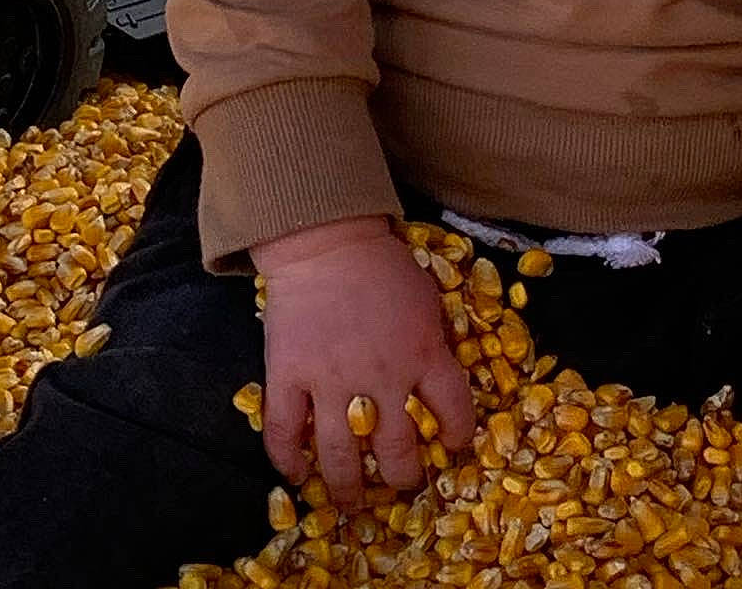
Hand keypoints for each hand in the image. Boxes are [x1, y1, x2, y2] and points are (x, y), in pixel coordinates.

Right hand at [253, 216, 475, 504]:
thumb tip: (439, 382)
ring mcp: (331, 380)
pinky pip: (285, 432)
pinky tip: (296, 476)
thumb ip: (433, 342)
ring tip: (351, 501)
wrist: (327, 240)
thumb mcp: (426, 299)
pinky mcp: (289, 376)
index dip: (457, 435)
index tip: (452, 447)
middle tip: (401, 483)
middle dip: (402, 475)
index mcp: (423, 354)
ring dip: (348, 486)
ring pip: (341, 456)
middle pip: (396, 449)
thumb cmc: (382, 265)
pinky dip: (288, 461)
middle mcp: (381, 377)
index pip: (452, 410)